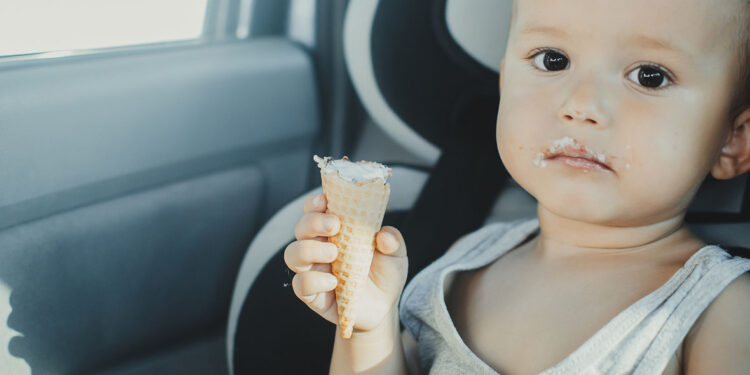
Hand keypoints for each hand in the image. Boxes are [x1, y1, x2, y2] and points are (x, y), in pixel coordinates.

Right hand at [284, 192, 408, 333]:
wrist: (384, 309)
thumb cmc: (384, 275)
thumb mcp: (396, 255)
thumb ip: (393, 241)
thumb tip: (384, 235)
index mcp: (334, 232)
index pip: (315, 210)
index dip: (315, 202)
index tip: (325, 200)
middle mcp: (318, 247)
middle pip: (300, 228)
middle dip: (313, 222)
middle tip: (335, 225)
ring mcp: (313, 271)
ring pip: (292, 254)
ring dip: (309, 249)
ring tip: (334, 253)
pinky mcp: (312, 295)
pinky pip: (300, 284)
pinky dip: (314, 280)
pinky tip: (333, 282)